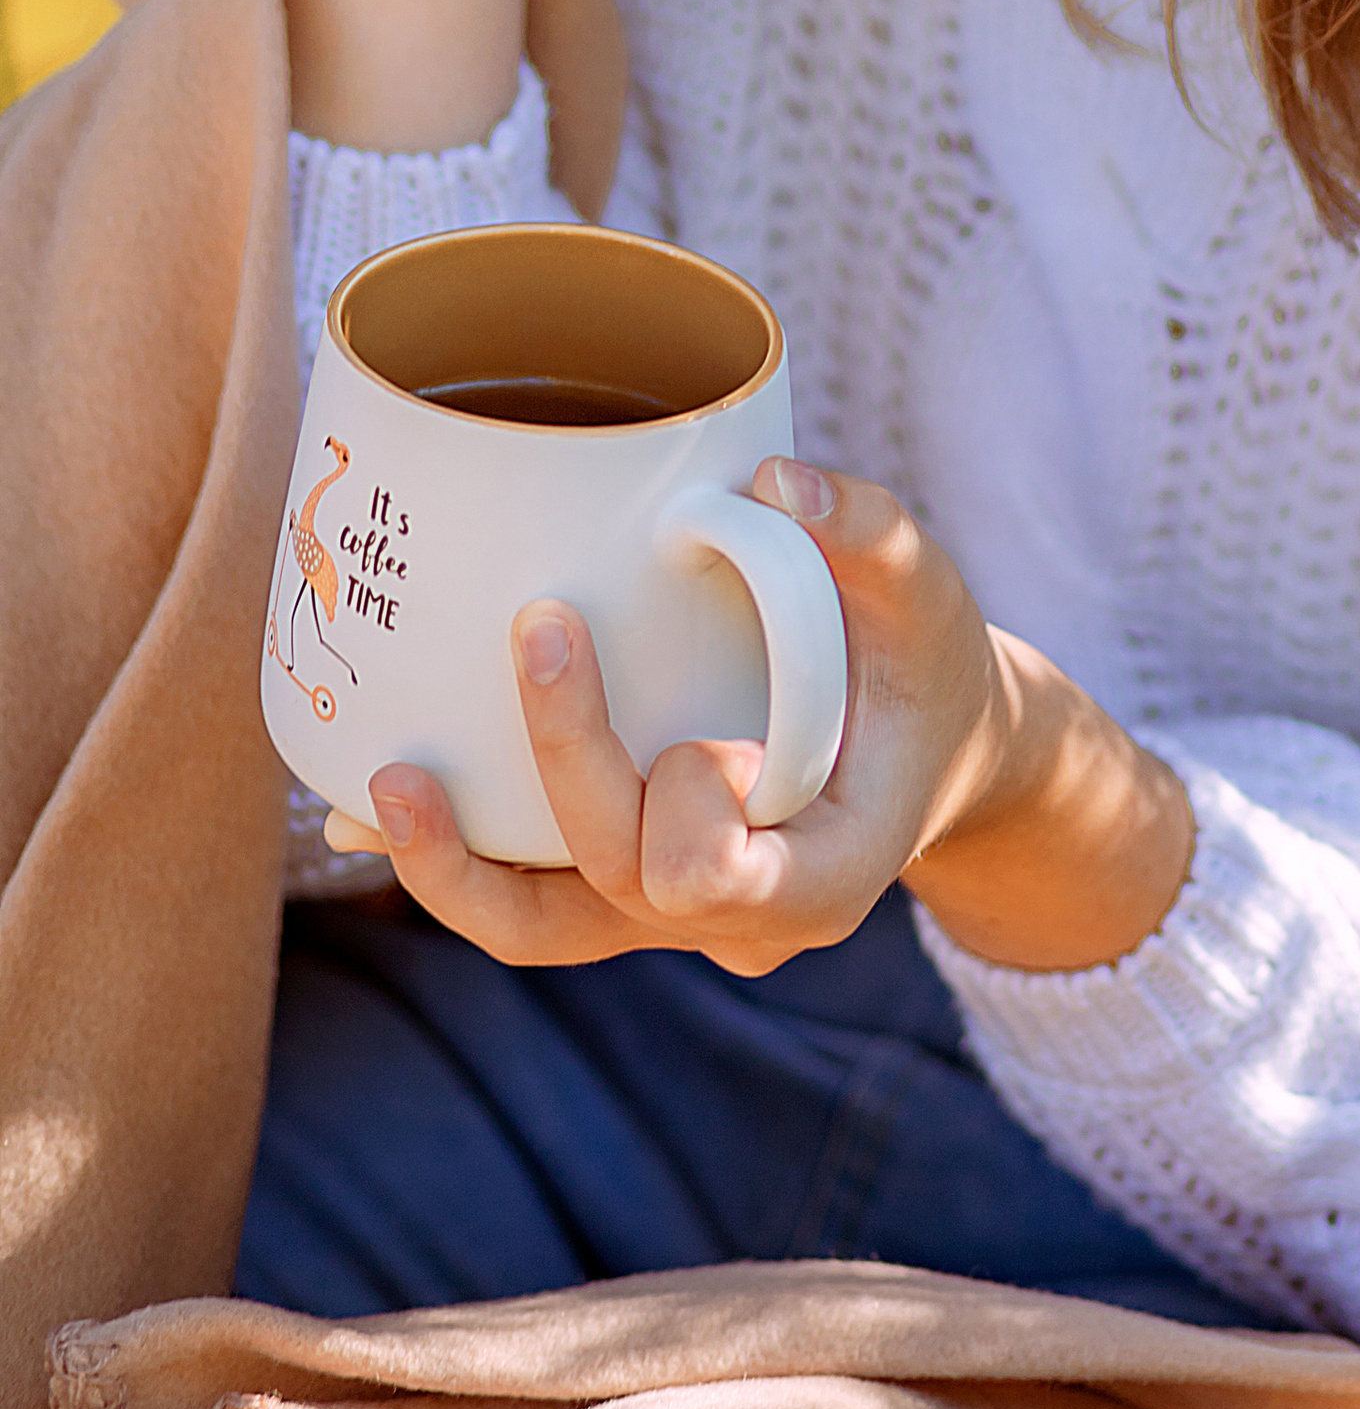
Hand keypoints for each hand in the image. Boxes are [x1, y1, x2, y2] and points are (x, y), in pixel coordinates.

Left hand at [343, 465, 1195, 978]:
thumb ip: (865, 533)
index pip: (718, 883)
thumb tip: (774, 479)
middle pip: (616, 878)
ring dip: (454, 866)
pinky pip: (525, 897)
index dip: (689, 811)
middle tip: (544, 626)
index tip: (711, 735)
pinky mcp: (624, 886)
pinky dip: (455, 854)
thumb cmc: (928, 667)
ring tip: (383, 781)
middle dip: (570, 760)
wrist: (934, 749)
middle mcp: (738, 919)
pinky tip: (377, 802)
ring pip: (540, 929)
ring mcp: (671, 917)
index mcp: (824, 873)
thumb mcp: (929, 592)